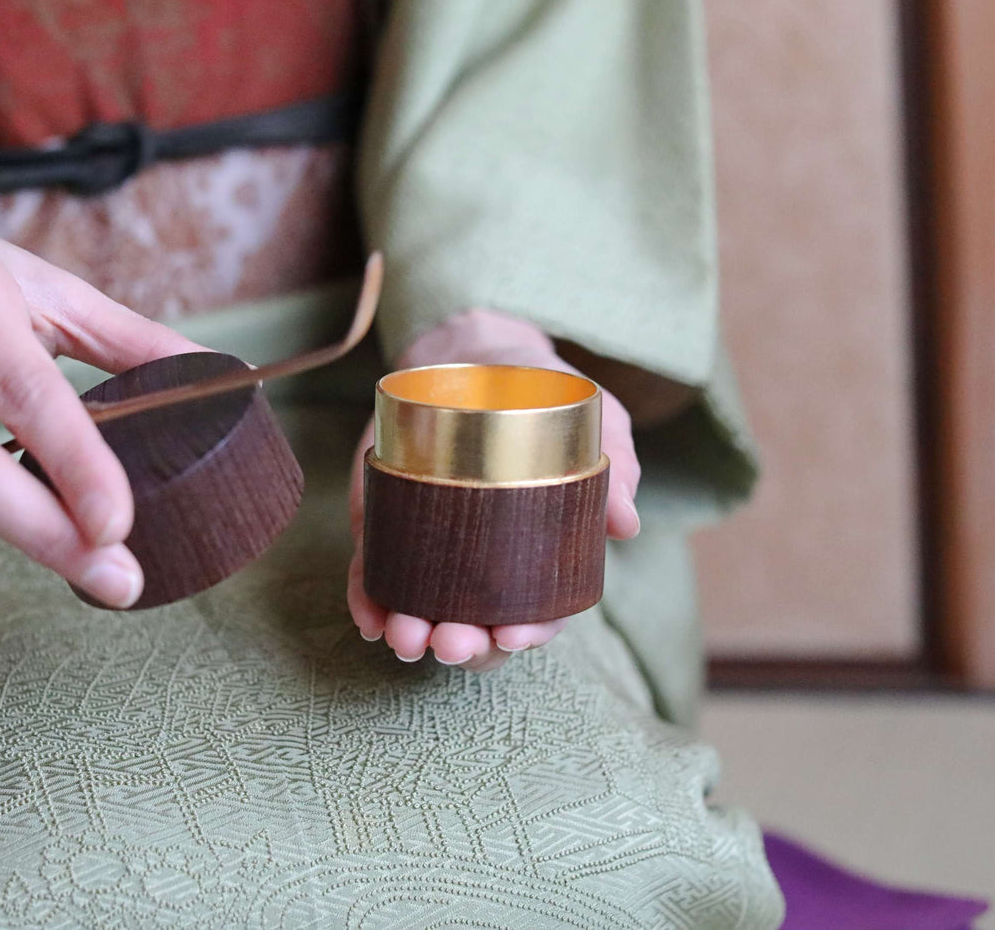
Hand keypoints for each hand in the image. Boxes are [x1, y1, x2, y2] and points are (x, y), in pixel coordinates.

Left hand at [346, 310, 641, 670]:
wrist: (477, 350)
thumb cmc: (543, 394)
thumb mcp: (592, 419)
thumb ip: (615, 465)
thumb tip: (626, 524)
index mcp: (534, 553)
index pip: (535, 612)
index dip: (528, 633)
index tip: (516, 634)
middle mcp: (480, 562)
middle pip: (475, 625)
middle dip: (464, 645)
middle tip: (454, 642)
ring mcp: (429, 546)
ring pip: (419, 608)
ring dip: (410, 633)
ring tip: (406, 636)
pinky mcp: (385, 521)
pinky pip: (373, 571)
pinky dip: (368, 599)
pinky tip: (370, 616)